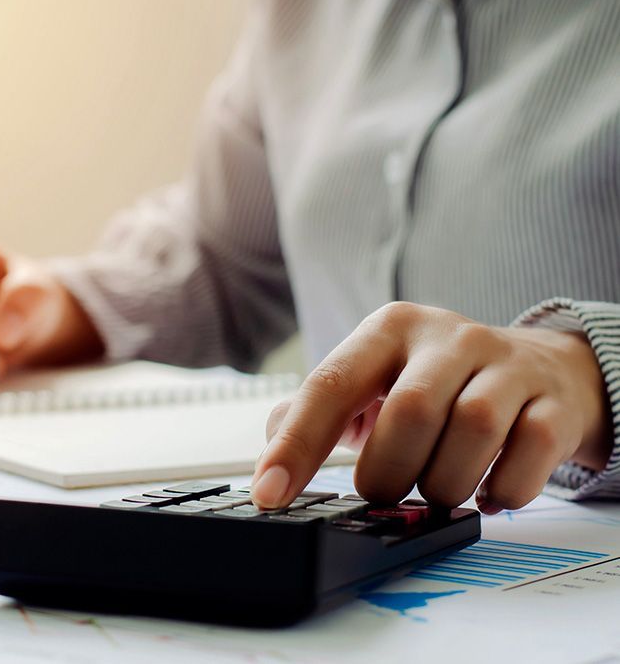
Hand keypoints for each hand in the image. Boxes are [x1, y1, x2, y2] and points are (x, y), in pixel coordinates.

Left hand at [252, 302, 611, 513]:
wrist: (541, 370)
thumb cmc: (436, 382)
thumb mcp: (373, 378)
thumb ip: (316, 410)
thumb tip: (273, 452)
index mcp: (389, 329)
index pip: (331, 385)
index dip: (297, 445)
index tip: (270, 494)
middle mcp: (448, 337)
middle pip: (409, 413)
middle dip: (387, 471)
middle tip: (383, 490)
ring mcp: (507, 365)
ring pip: (473, 430)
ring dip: (444, 483)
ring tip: (435, 489)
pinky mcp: (553, 402)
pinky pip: (528, 455)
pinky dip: (501, 490)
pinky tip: (486, 493)